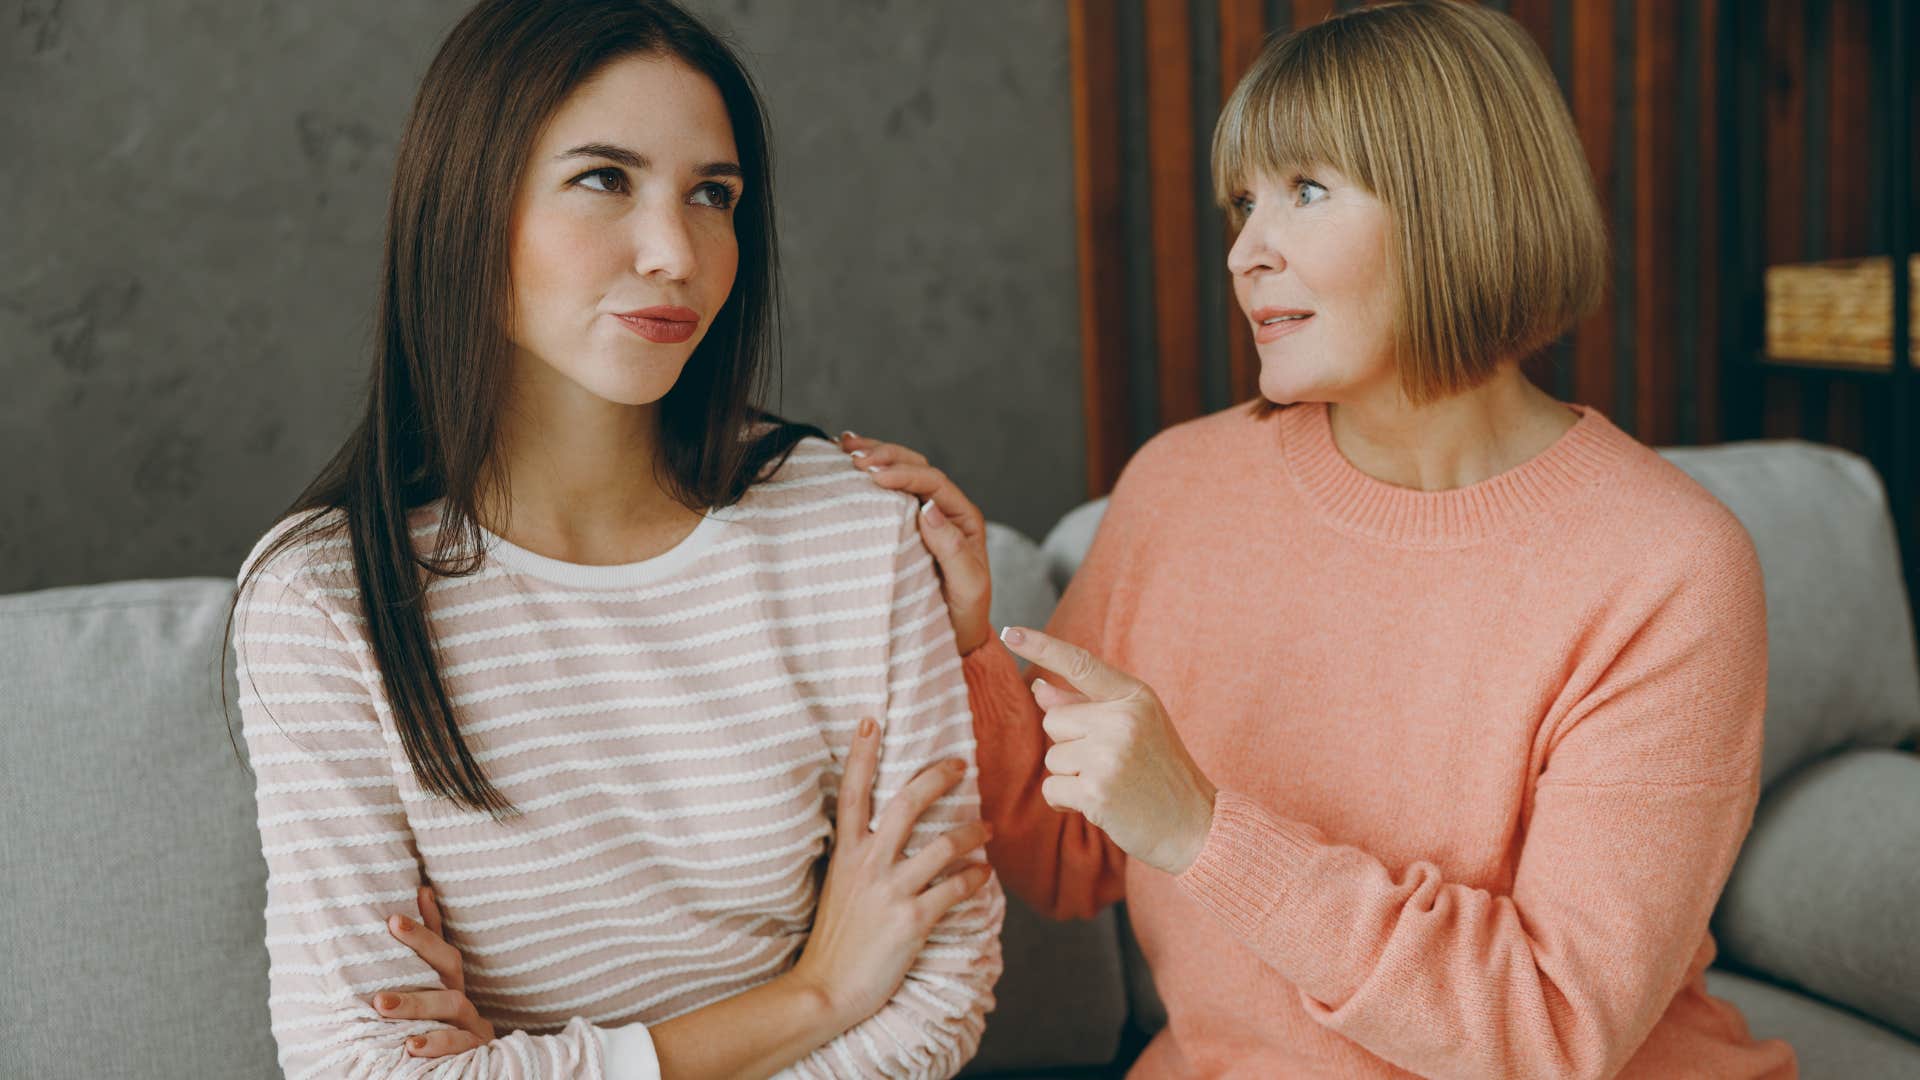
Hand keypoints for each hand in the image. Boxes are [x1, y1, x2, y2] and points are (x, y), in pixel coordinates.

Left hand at [373, 885, 496, 1057]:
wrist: (463, 1076)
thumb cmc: (432, 1037)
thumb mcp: (420, 1004)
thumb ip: (411, 972)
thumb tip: (406, 915)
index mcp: (449, 986)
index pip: (439, 949)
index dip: (422, 932)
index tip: (393, 918)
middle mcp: (463, 1000)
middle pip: (450, 966)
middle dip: (421, 950)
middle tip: (388, 934)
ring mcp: (473, 1024)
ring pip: (454, 1004)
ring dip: (417, 1004)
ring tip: (381, 1006)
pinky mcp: (477, 1049)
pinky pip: (462, 1043)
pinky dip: (438, 1043)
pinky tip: (412, 1046)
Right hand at [788, 715, 995, 1026]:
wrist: (826, 990)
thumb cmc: (834, 941)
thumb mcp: (837, 888)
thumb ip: (857, 858)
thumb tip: (881, 835)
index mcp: (845, 854)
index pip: (852, 792)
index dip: (861, 754)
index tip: (871, 720)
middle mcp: (867, 865)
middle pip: (907, 802)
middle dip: (938, 777)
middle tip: (961, 765)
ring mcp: (891, 891)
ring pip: (945, 844)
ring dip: (975, 833)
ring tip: (989, 830)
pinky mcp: (913, 920)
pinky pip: (957, 888)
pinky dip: (976, 878)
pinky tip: (984, 876)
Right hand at [836, 431, 991, 655]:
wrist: (954, 635)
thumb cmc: (963, 612)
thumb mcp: (968, 584)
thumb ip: (952, 548)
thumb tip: (927, 508)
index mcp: (962, 518)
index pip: (933, 483)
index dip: (905, 474)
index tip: (875, 476)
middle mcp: (944, 509)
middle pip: (916, 467)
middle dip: (886, 456)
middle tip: (855, 458)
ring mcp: (922, 514)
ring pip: (901, 471)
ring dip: (875, 454)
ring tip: (846, 447)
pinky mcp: (903, 524)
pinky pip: (887, 490)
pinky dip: (869, 471)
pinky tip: (846, 460)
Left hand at [998, 627, 1218, 875]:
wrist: (1195, 825)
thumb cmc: (1160, 774)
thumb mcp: (1133, 728)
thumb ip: (1086, 705)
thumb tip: (1039, 687)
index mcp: (1134, 697)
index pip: (1080, 663)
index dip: (1042, 647)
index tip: (1011, 632)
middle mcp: (1123, 719)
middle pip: (1053, 720)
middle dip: (1069, 745)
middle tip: (1109, 764)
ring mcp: (1110, 754)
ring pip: (1051, 756)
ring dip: (1070, 776)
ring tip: (1110, 785)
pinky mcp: (1097, 790)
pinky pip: (1052, 788)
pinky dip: (1066, 801)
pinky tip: (1099, 805)